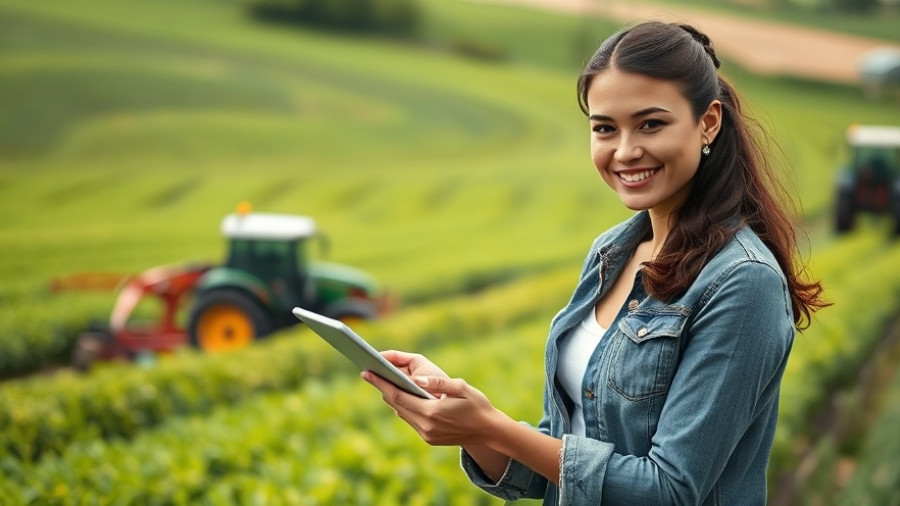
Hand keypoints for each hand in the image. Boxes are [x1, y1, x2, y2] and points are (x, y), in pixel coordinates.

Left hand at [361, 351, 500, 446]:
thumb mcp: (460, 387)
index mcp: (431, 412)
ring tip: (384, 383)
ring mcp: (426, 435)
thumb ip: (437, 382)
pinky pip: (411, 421)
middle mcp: (425, 426)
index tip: (366, 372)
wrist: (490, 431)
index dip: (381, 383)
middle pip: (396, 405)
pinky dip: (405, 407)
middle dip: (383, 388)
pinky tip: (403, 397)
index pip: (398, 396)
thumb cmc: (477, 405)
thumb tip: (416, 377)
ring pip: (402, 414)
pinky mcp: (429, 439)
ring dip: (393, 399)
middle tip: (371, 373)